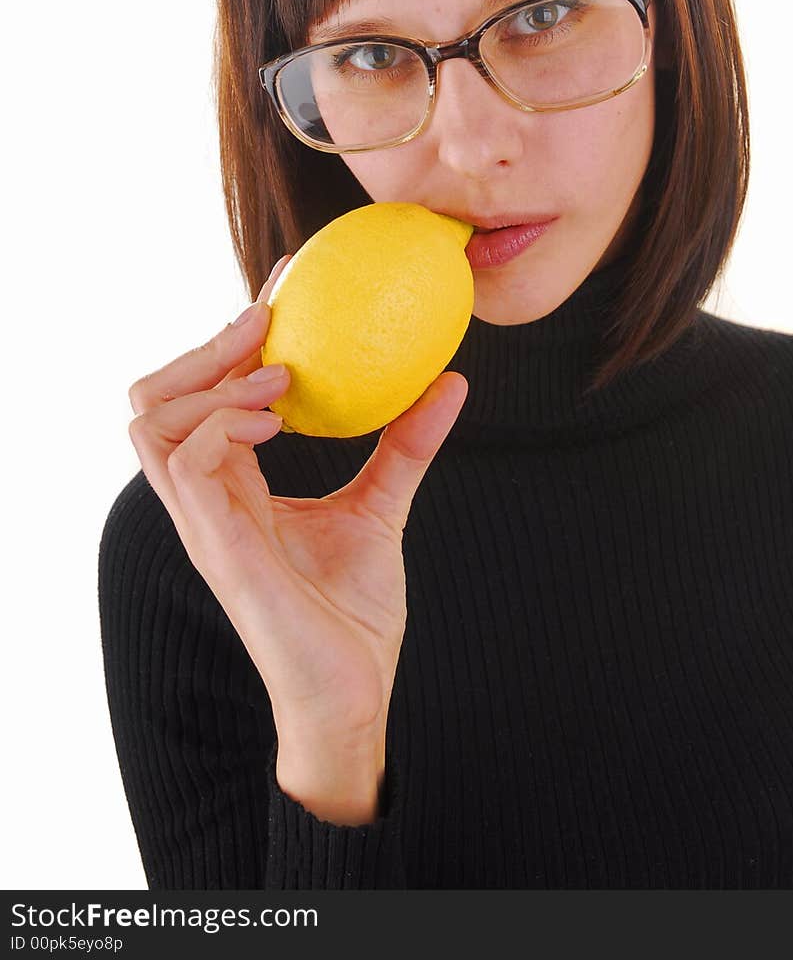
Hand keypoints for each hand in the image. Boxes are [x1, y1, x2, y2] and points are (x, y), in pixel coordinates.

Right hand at [127, 257, 467, 816]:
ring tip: (278, 381)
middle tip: (268, 326)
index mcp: (229, 488)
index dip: (227, 338)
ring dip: (212, 383)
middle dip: (203, 350)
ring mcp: (204, 525)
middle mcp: (204, 501)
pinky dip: (224, 426)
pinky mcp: (222, 551)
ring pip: (150, 424)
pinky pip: (188, 466)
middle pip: (151, 399)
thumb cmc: (351, 612)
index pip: (198, 396)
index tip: (280, 290)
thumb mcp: (380, 507)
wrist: (354, 694)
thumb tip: (451, 382)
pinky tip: (276, 422)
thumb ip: (402, 446)